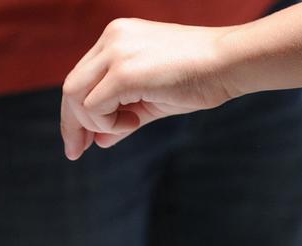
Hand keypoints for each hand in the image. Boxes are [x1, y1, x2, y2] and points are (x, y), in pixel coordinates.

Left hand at [61, 19, 236, 159]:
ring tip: (130, 125)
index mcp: (117, 37)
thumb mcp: (152, 100)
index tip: (81, 141)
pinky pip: (93, 107)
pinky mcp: (123, 72)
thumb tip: (99, 141)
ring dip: (94, 123)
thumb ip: (122, 118)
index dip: (76, 112)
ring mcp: (115, 52)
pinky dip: (107, 123)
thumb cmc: (200, 78)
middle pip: (71, 87)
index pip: (82, 77)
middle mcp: (111, 38)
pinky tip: (135, 122)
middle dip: (72, 124)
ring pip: (75, 97)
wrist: (231, 63)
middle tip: (78, 152)